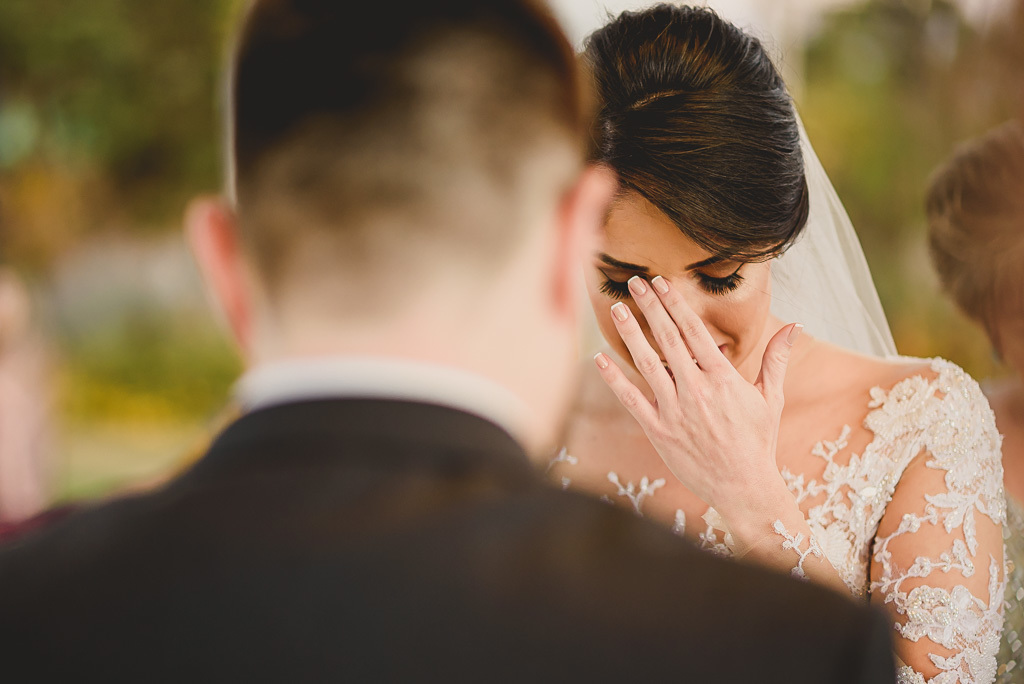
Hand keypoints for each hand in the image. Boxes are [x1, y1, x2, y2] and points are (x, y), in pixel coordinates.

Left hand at [594, 275, 800, 512]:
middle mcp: (697, 390)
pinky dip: (614, 378)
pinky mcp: (658, 431)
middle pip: (668, 340)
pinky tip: (599, 358)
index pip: (694, 331)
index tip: (661, 283)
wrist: (744, 487)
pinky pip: (631, 399)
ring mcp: (675, 410)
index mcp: (723, 378)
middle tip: (634, 282)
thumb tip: (796, 326)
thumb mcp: (771, 398)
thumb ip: (776, 359)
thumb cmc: (758, 442)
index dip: (675, 304)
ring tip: (616, 309)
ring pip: (647, 364)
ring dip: (630, 334)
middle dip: (650, 308)